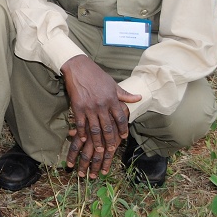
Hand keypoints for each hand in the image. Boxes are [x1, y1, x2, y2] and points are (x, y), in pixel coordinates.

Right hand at [61, 54, 141, 177]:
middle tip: (111, 150)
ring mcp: (89, 107)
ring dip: (97, 140)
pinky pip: (80, 123)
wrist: (79, 67)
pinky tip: (83, 139)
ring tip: (99, 149)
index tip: (123, 137)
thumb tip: (139, 98)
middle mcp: (102, 105)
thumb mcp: (113, 84)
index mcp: (112, 99)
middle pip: (108, 127)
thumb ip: (125, 94)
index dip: (122, 129)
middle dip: (110, 139)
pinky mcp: (77, 106)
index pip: (120, 118)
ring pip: (94, 128)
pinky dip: (81, 132)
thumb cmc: (97, 75)